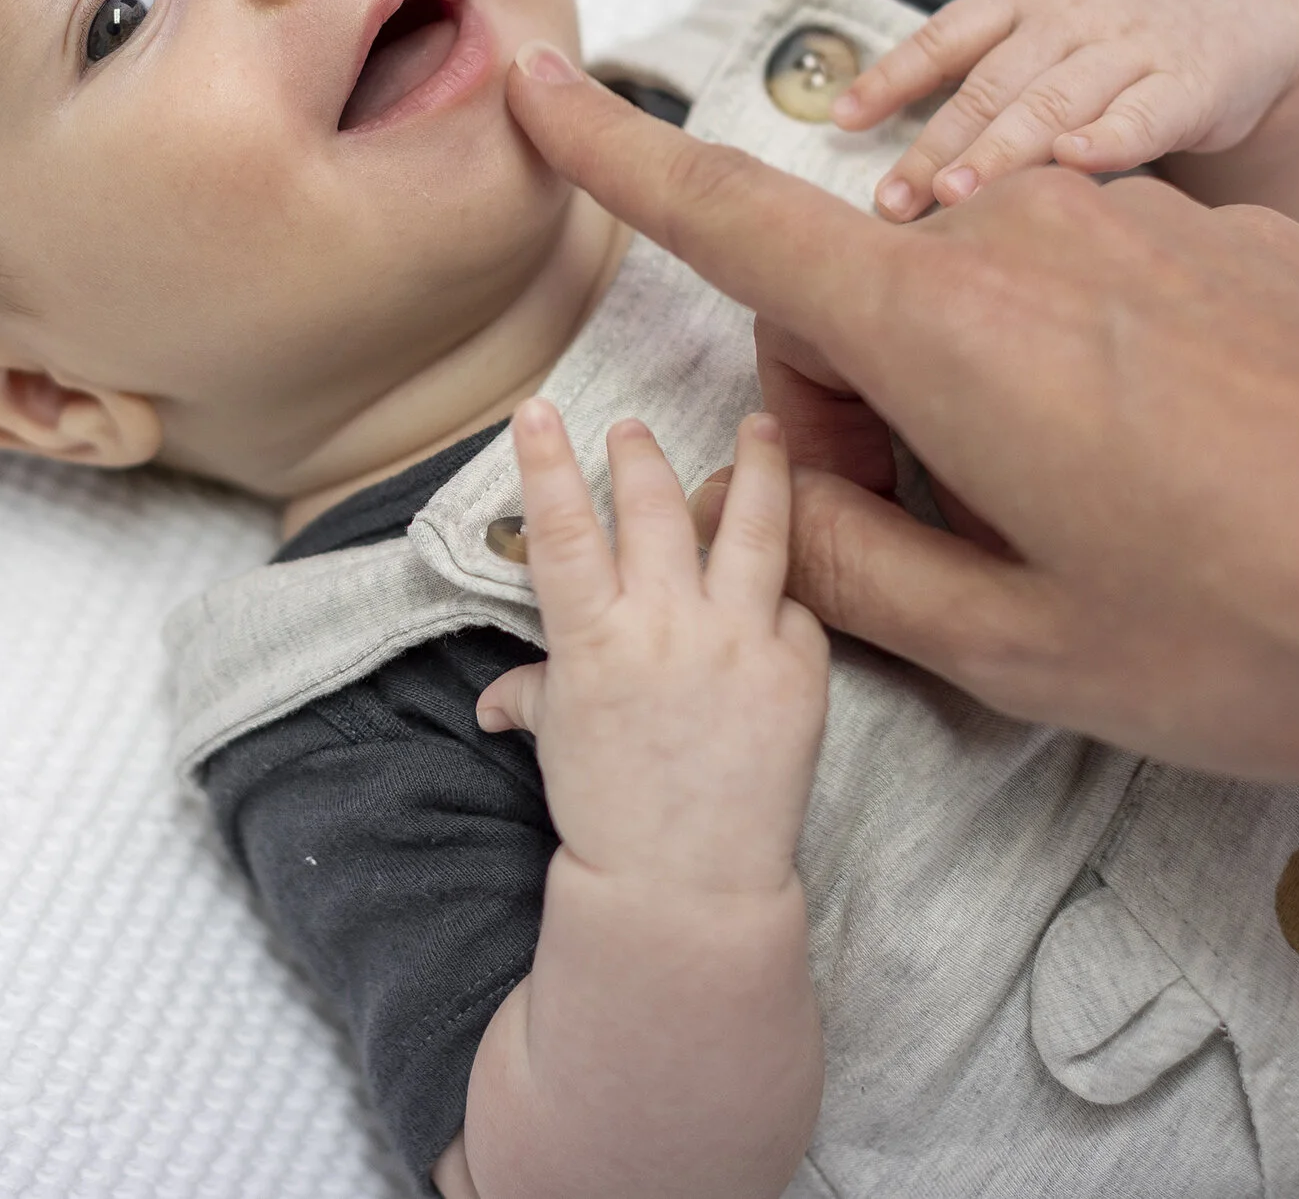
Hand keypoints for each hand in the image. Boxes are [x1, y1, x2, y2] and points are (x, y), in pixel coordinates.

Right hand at [477, 402, 828, 893]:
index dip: (545, 463)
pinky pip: (793, 603)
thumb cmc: (611, 816)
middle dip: (639, 457)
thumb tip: (499, 698)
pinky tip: (779, 578)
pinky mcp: (800, 665)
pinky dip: (780, 590)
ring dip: (753, 465)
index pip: (564, 527)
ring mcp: (740, 639)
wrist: (687, 889)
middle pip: (655, 506)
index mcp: (595, 638)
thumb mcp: (560, 743)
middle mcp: (667, 624)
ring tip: (760, 424)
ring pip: (752, 523)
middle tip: (633, 431)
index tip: (537, 410)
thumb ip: (537, 696)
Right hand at [508, 43, 1298, 846]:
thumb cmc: (1263, 638)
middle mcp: (1023, 230)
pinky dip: (1069, 363)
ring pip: (971, 284)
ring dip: (971, 389)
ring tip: (1097, 521)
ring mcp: (1131, 215)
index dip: (615, 152)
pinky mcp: (1217, 225)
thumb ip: (846, 557)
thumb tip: (772, 482)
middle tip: (967, 543)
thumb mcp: (1018, 649)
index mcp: (948, 328)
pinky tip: (1180, 471)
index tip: (530, 80)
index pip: (732, 218)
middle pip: (858, 287)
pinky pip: (1078, 275)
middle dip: (859, 400)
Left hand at [836, 0, 1298, 248]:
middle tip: (891, 204)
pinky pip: (1145, 112)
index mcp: (1028, 2)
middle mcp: (1073, 16)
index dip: (892, 76)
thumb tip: (864, 129)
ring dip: (1002, 151)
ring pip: (1056, 101)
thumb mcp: (1048, 30)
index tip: (841, 122)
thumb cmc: (1120, 33)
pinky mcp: (1192, 83)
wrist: (1248, 3)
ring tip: (955, 197)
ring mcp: (1133, 47)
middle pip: (993, 84)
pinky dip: (1109, 137)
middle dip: (936, 146)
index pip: (947, 36)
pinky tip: (1075, 163)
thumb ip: (978, 71)